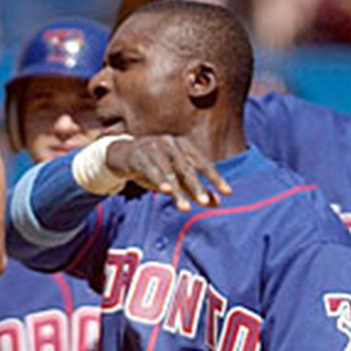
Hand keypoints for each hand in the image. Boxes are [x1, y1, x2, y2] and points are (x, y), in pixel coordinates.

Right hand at [106, 135, 231, 211]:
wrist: (122, 156)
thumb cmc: (153, 167)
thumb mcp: (175, 178)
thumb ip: (194, 189)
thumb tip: (217, 203)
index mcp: (183, 145)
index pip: (203, 163)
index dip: (215, 178)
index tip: (227, 192)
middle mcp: (171, 143)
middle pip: (187, 168)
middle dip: (196, 186)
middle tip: (204, 202)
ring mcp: (153, 147)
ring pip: (169, 172)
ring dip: (177, 191)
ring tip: (184, 208)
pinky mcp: (138, 155)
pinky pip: (150, 169)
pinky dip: (158, 180)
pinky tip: (165, 190)